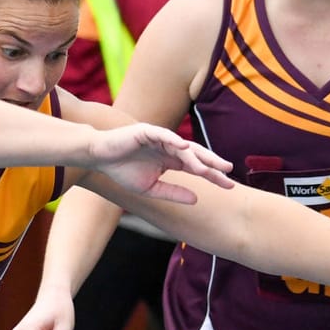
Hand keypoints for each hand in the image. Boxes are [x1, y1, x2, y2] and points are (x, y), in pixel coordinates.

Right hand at [86, 124, 233, 203]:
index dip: (213, 175)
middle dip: (213, 162)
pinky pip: (163, 135)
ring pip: (182, 147)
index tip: (229, 185)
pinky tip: (185, 146)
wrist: (99, 158)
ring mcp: (159, 138)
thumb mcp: (151, 188)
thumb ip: (173, 193)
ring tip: (209, 166)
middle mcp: (169, 147)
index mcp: (171, 160)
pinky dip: (173, 139)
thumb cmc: (123, 171)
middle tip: (229, 171)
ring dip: (196, 156)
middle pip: (196, 155)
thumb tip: (196, 198)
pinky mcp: (145, 131)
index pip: (197, 167)